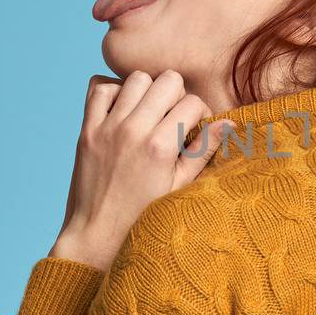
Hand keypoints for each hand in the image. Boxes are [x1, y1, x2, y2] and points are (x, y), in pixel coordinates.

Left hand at [50, 70, 233, 271]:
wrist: (96, 236)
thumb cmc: (142, 217)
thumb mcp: (180, 187)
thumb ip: (204, 151)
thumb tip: (229, 123)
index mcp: (160, 146)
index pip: (193, 102)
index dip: (202, 113)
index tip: (196, 129)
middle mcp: (133, 130)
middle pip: (168, 80)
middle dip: (178, 95)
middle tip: (174, 118)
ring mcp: (106, 128)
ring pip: (136, 78)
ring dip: (148, 91)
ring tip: (149, 113)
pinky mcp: (86, 130)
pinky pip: (99, 88)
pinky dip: (113, 92)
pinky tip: (123, 112)